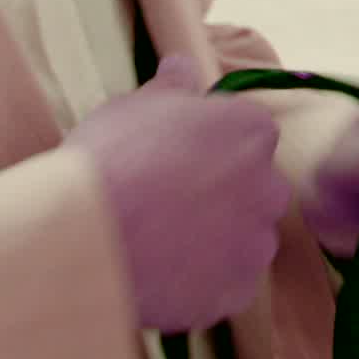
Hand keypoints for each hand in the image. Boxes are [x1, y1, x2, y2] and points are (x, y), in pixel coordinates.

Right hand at [66, 55, 289, 332]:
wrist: (88, 234)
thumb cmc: (112, 157)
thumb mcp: (134, 105)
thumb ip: (172, 86)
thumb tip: (183, 65)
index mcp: (252, 131)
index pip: (245, 133)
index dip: (208, 145)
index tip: (174, 156)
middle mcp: (269, 186)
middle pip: (253, 188)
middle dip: (222, 194)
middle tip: (167, 202)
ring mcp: (255, 245)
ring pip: (243, 240)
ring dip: (215, 240)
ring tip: (160, 242)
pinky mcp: (236, 293)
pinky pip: (224, 285)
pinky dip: (201, 282)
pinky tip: (162, 274)